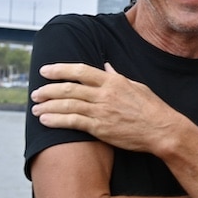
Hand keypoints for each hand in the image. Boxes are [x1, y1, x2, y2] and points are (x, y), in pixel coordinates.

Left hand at [31, 62, 180, 152]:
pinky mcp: (100, 128)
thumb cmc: (152, 109)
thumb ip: (117, 76)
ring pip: (67, 105)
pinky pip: (73, 122)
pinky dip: (56, 120)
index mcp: (113, 81)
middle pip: (69, 88)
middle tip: (35, 92)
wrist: (162, 130)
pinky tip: (45, 120)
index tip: (45, 71)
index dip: (60, 69)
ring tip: (35, 108)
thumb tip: (106, 67)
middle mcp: (105, 94)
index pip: (80, 70)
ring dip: (47, 106)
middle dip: (47, 90)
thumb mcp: (136, 86)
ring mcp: (102, 111)